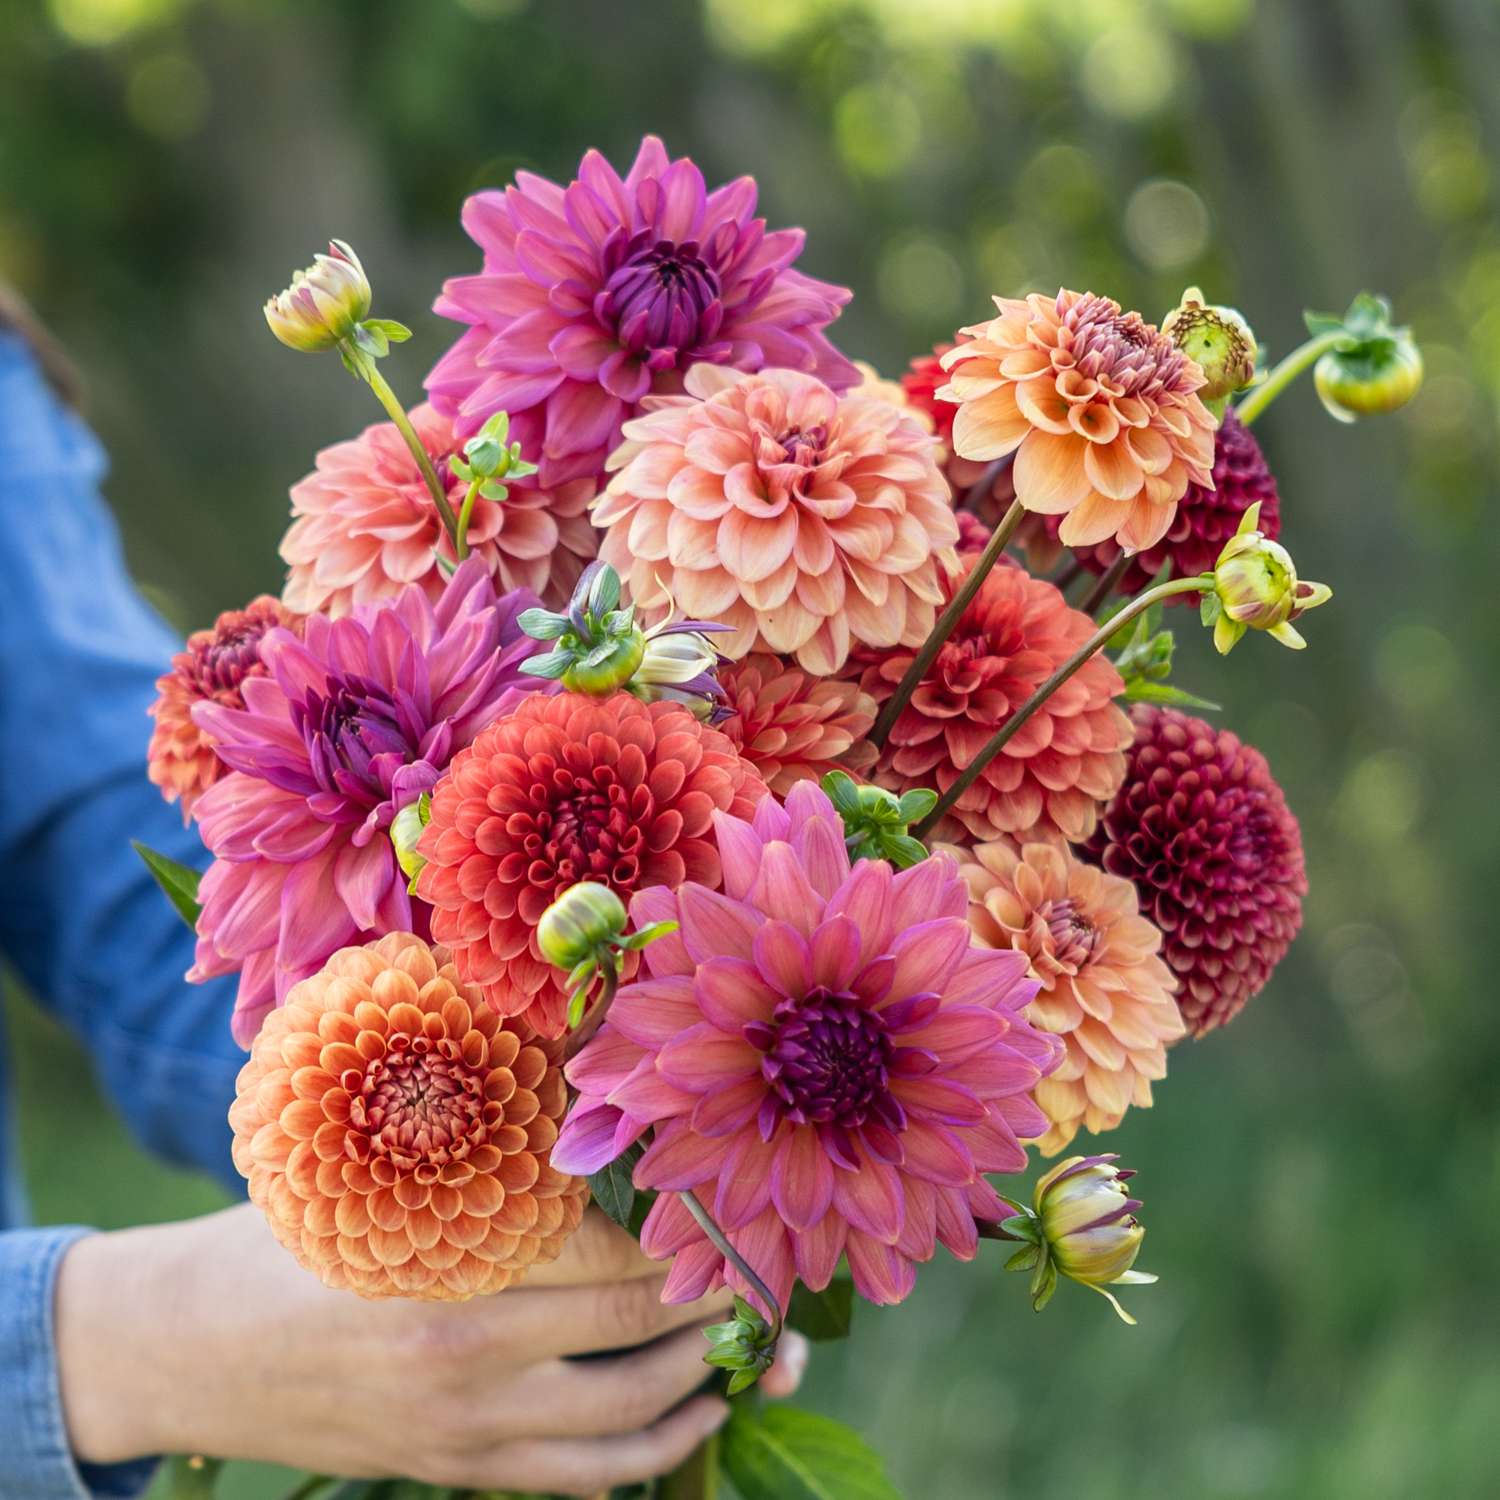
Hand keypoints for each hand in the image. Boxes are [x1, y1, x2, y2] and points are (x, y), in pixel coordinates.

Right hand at [55, 1203, 806, 1495]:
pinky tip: (692, 1418)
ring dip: (707, 1386)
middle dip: (720, 1307)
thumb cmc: (284, 1236)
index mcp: (454, 1276)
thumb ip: (480, 1154)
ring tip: (765, 1353)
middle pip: (638, 1338)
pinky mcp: (456, 1472)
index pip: (615, 1261)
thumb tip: (583, 1092)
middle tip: (777, 1274)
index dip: (690, 1237)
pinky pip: (579, 1482)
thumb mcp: (374, 1178)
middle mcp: (471, 1365)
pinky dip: (649, 1453)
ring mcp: (466, 1434)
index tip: (738, 1206)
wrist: (183, 1348)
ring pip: (626, 1426)